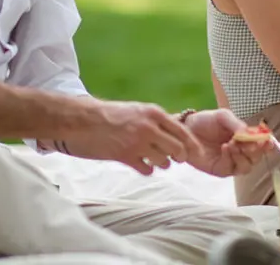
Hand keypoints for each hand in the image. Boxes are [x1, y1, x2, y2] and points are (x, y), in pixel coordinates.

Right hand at [62, 101, 202, 174]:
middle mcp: (149, 127)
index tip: (196, 154)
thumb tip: (177, 133)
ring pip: (164, 162)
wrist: (82, 120)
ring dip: (161, 163)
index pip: (183, 132)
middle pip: (178, 149)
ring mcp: (137, 142)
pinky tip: (140, 164)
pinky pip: (147, 170)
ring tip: (151, 159)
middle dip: (177, 156)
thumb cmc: (110, 115)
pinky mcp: (125, 156)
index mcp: (154, 113)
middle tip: (172, 158)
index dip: (192, 145)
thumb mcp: (137, 111)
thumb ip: (156, 121)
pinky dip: (146, 169)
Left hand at [182, 109, 273, 176]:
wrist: (185, 128)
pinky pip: (231, 169)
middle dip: (256, 151)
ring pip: (247, 166)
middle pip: (257, 158)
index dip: (267, 145)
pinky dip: (231, 158)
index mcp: (245, 138)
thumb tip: (251, 135)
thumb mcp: (223, 117)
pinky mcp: (220, 170)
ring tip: (232, 144)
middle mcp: (241, 152)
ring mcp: (231, 162)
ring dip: (243, 156)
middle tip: (250, 144)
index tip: (268, 141)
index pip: (262, 145)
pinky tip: (225, 147)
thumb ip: (237, 125)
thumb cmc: (205, 121)